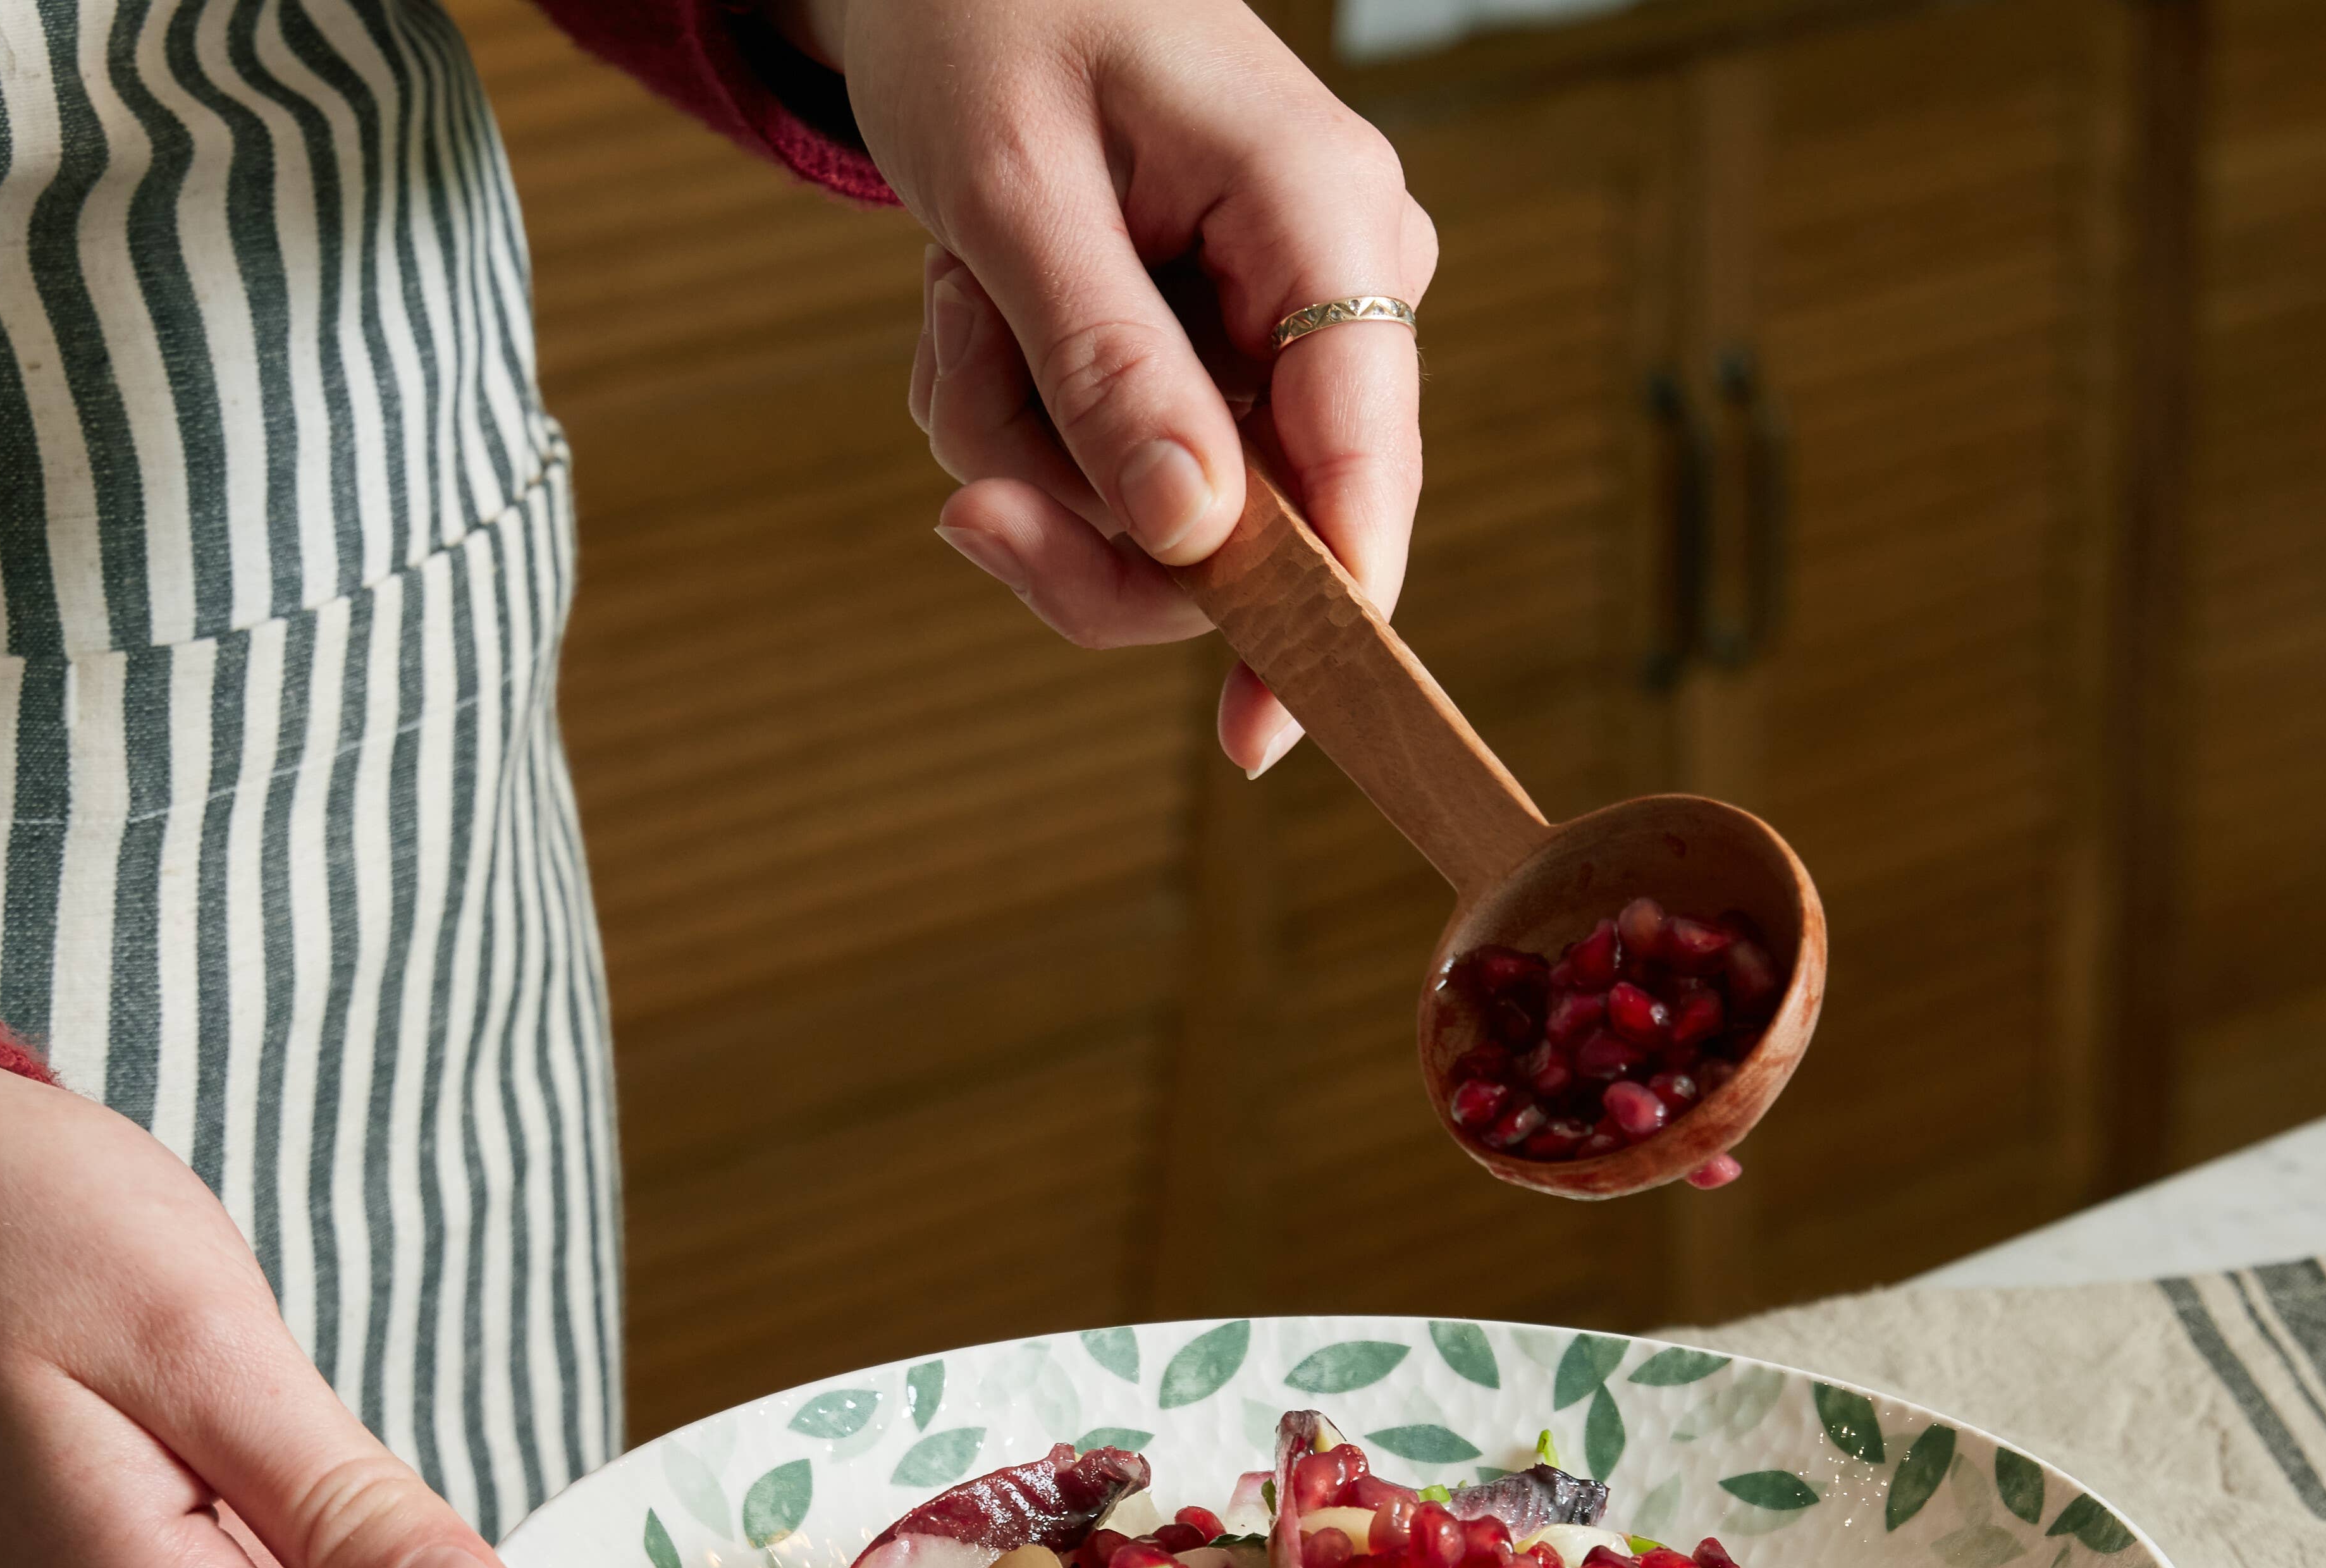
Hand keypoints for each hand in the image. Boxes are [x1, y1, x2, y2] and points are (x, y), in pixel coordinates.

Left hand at [793, 0, 1432, 773]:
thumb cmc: (986, 19)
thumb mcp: (1013, 185)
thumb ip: (1105, 361)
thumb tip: (1193, 532)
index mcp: (1325, 214)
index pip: (1362, 462)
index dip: (1319, 615)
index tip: (1256, 738)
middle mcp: (1337, 286)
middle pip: (1255, 531)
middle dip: (1080, 525)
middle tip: (962, 503)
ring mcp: (1286, 334)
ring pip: (1166, 521)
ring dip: (1025, 454)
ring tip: (964, 313)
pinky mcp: (1224, 364)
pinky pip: (1127, 478)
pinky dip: (1026, 427)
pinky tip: (984, 314)